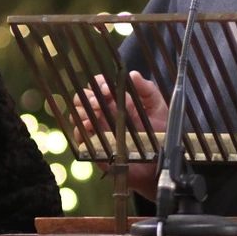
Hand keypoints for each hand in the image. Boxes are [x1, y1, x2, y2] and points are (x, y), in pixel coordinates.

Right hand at [73, 71, 166, 200]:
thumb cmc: (159, 131)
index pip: (98, 86)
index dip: (99, 84)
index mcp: (116, 100)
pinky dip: (80, 131)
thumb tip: (132, 74)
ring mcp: (98, 130)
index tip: (108, 90)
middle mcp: (104, 113)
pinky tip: (90, 129)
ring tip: (93, 116)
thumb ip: (146, 89)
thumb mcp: (156, 106)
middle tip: (98, 103)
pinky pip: (80, 138)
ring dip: (81, 113)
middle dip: (86, 98)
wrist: (159, 161)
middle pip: (82, 99)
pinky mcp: (95, 147)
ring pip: (77, 116)